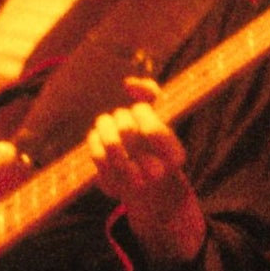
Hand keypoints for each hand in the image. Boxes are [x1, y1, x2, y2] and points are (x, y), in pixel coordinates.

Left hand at [88, 77, 206, 266]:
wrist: (150, 185)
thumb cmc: (156, 143)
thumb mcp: (163, 117)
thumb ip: (152, 94)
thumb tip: (128, 83)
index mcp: (175, 156)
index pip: (152, 128)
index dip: (142, 112)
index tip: (139, 109)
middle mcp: (156, 173)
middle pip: (127, 131)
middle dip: (122, 118)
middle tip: (123, 117)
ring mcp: (133, 183)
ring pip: (109, 144)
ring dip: (105, 126)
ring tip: (106, 121)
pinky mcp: (112, 187)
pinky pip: (96, 156)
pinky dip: (95, 140)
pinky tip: (98, 135)